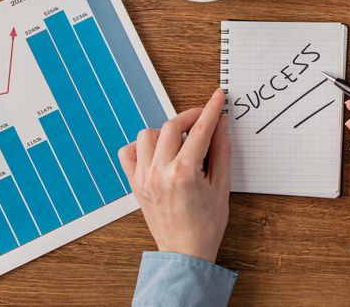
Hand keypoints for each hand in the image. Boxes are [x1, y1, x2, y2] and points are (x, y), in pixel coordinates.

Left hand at [118, 89, 230, 262]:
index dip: (211, 109)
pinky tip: (158, 152)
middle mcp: (160, 172)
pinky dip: (142, 146)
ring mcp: (144, 178)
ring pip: (148, 134)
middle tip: (203, 117)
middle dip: (190, 116)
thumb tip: (221, 123)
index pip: (200, 129)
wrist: (185, 252)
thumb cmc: (206, 224)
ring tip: (180, 141)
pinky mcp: (134, 184)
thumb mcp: (222, 186)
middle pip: (172, 125)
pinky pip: (128, 152)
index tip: (217, 97)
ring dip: (166, 131)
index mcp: (184, 173)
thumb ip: (221, 150)